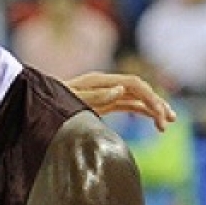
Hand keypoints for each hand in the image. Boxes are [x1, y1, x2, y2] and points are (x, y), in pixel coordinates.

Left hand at [62, 72, 176, 131]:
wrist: (37, 103)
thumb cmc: (52, 103)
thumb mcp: (72, 100)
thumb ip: (95, 96)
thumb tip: (121, 90)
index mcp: (100, 81)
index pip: (134, 84)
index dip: (149, 97)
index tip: (159, 113)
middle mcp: (107, 84)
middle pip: (140, 90)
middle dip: (156, 104)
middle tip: (168, 121)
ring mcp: (107, 93)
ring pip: (137, 98)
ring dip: (154, 109)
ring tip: (167, 123)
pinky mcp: (105, 103)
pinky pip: (129, 105)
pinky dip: (143, 112)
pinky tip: (154, 121)